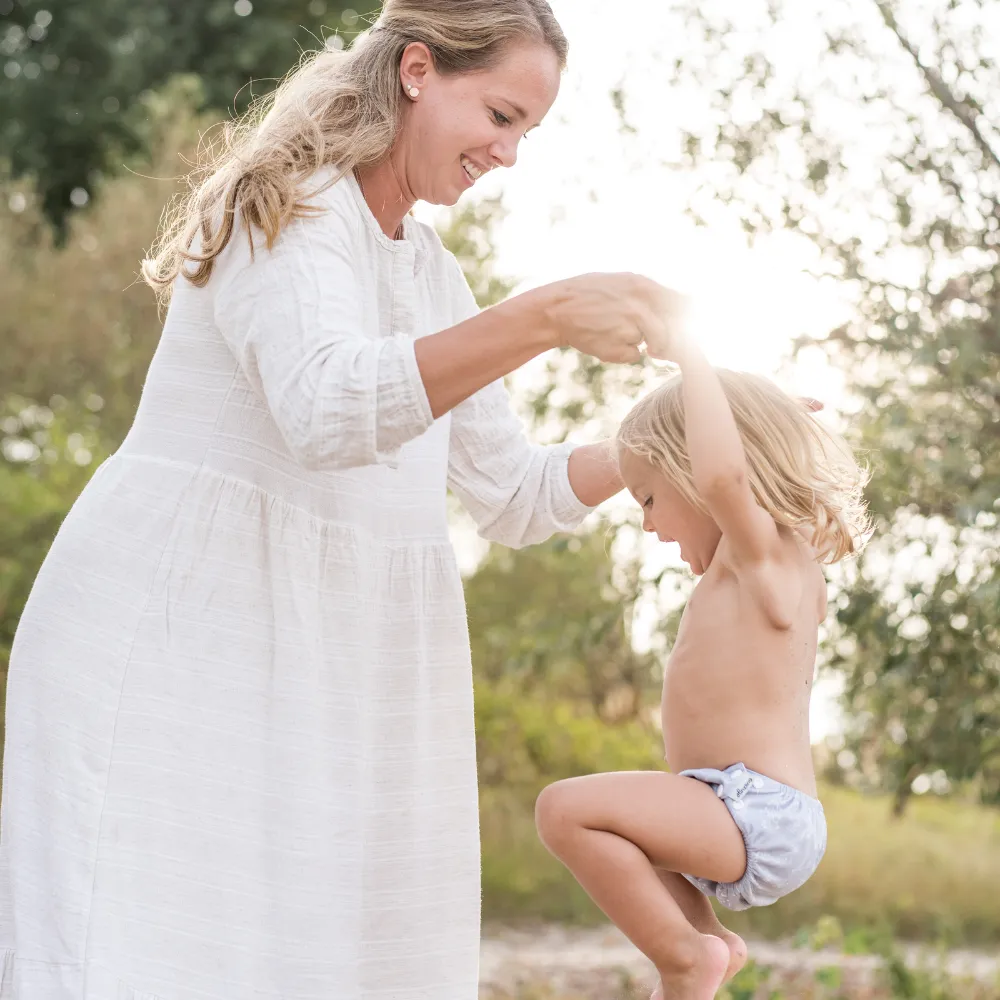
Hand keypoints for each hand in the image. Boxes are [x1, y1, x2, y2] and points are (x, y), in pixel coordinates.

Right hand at [534, 273, 685, 364]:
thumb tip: (684, 304)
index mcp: (643, 286)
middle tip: (655, 340)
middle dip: (668, 336)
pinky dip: (623, 353)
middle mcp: (640, 305)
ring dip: (641, 342)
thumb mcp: (622, 282)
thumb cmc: (589, 294)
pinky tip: (605, 340)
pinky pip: (633, 355)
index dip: (687, 318)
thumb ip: (650, 293)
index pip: (684, 303)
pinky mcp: (619, 347)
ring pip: (653, 342)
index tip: (682, 325)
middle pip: (674, 329)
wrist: (556, 310)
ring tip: (615, 331)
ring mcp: (630, 327)